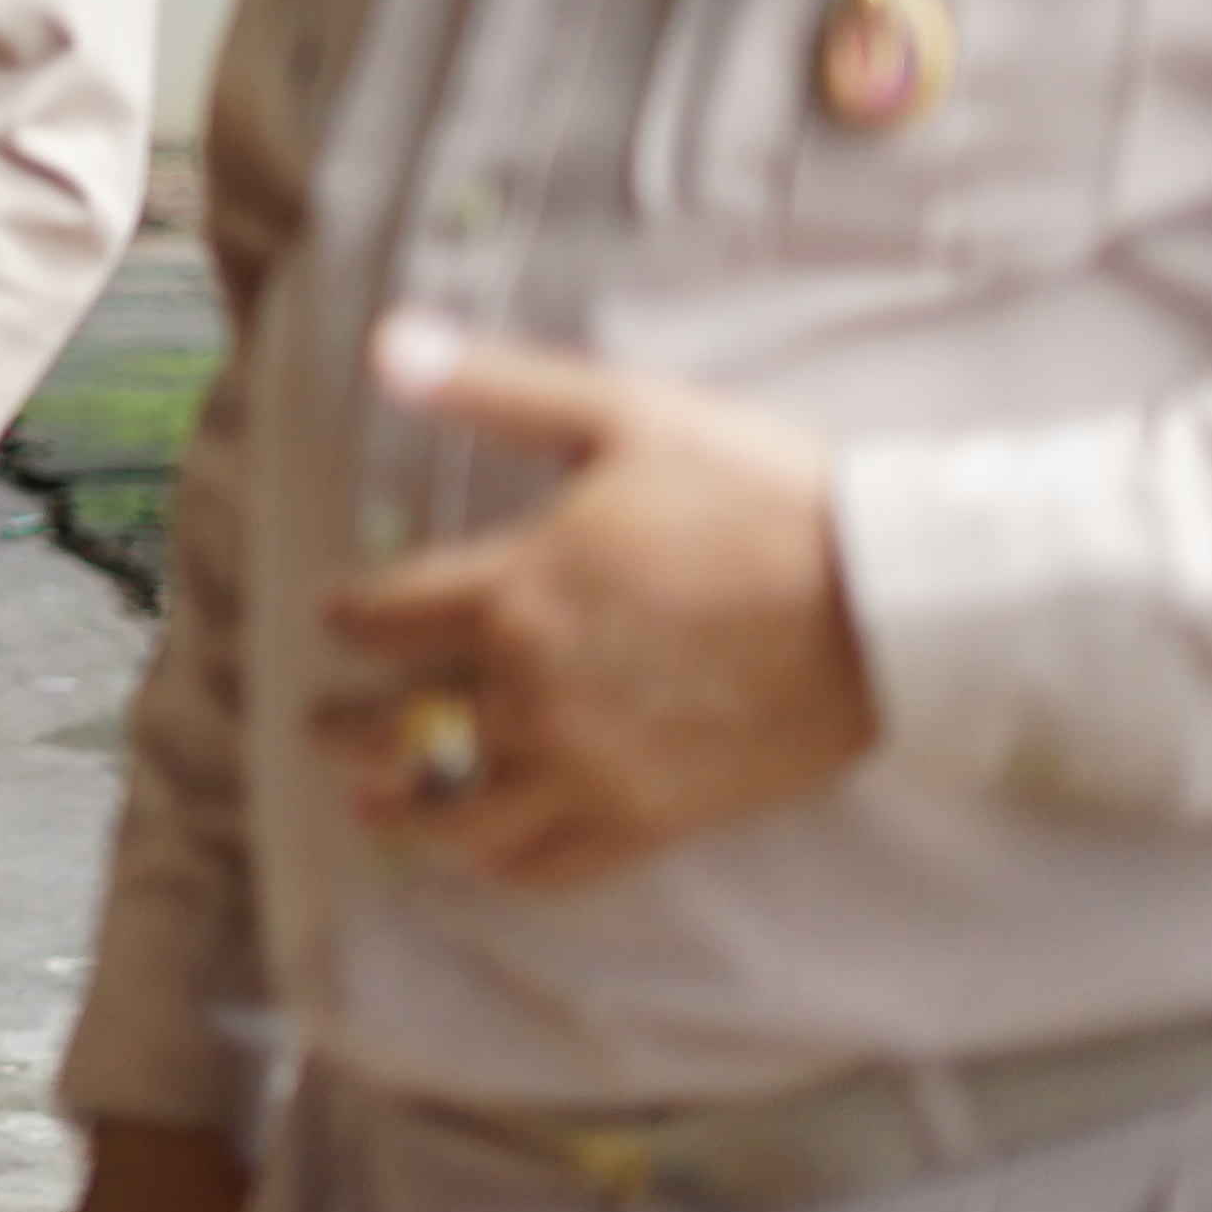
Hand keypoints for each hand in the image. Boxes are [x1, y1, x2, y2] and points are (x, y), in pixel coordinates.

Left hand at [318, 312, 872, 886]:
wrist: (892, 602)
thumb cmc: (762, 497)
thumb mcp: (622, 413)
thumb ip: (493, 385)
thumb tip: (382, 343)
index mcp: (514, 589)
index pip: (385, 615)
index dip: (346, 616)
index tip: (331, 618)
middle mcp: (535, 691)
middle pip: (402, 723)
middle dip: (347, 723)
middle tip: (319, 723)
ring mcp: (592, 767)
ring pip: (458, 815)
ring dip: (401, 806)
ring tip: (371, 800)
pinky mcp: (654, 820)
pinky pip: (550, 868)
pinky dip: (499, 867)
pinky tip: (479, 857)